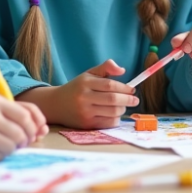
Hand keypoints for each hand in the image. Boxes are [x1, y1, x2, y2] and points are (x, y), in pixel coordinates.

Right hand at [0, 91, 45, 160]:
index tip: (31, 132)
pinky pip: (0, 155)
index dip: (32, 127)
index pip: (26, 115)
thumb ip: (11, 109)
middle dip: (24, 140)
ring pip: (12, 146)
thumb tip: (40, 127)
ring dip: (11, 148)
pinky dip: (0, 154)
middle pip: (21, 133)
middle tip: (19, 142)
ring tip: (2, 144)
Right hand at [17, 60, 136, 128]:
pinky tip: (115, 115)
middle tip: (135, 100)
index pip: (110, 85)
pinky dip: (116, 119)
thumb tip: (122, 70)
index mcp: (85, 83)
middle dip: (128, 100)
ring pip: (112, 112)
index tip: (132, 89)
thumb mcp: (89, 74)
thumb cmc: (77, 88)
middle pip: (113, 100)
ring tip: (123, 106)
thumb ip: (106, 67)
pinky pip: (108, 123)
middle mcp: (84, 97)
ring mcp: (85, 112)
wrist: (56, 104)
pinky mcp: (86, 124)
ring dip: (122, 110)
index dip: (124, 88)